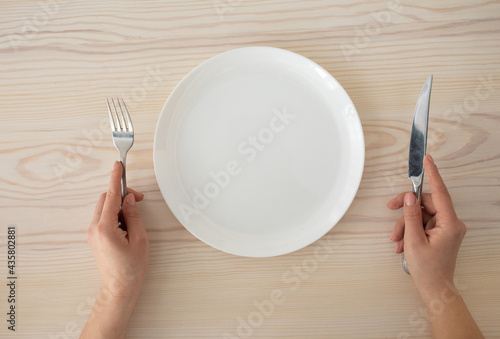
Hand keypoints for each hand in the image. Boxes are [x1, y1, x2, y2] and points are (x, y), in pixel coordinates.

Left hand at [87, 160, 149, 298]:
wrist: (119, 287)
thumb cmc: (131, 267)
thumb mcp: (140, 239)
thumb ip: (134, 215)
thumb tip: (130, 199)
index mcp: (106, 228)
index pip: (111, 196)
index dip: (116, 179)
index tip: (118, 166)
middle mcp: (95, 228)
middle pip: (106, 199)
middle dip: (122, 195)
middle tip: (139, 200)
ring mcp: (92, 233)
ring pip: (105, 208)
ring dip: (119, 206)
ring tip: (134, 218)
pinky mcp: (95, 237)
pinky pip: (104, 217)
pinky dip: (115, 214)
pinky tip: (127, 225)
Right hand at [387, 154, 465, 300]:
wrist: (435, 288)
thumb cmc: (428, 270)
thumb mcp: (413, 241)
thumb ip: (410, 217)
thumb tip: (409, 198)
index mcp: (449, 224)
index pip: (440, 193)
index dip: (433, 174)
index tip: (428, 160)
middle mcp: (451, 223)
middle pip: (425, 204)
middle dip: (406, 210)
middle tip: (391, 211)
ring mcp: (446, 228)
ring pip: (421, 214)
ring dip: (406, 224)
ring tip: (397, 239)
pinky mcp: (441, 232)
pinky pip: (423, 222)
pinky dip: (411, 230)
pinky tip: (403, 242)